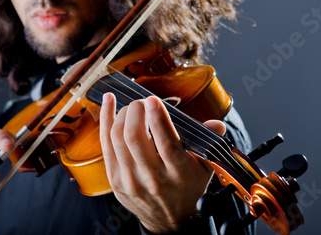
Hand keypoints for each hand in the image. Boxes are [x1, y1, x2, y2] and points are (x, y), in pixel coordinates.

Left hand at [100, 93, 225, 233]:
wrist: (169, 220)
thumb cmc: (186, 189)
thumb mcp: (204, 168)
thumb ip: (208, 142)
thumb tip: (216, 124)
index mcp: (178, 173)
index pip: (166, 143)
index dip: (157, 118)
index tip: (153, 100)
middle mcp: (152, 177)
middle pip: (134, 137)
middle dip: (136, 111)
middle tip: (143, 103)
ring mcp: (130, 179)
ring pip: (117, 138)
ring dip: (123, 114)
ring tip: (133, 108)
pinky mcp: (114, 179)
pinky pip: (105, 143)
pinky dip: (105, 119)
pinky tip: (109, 102)